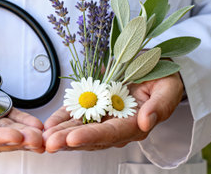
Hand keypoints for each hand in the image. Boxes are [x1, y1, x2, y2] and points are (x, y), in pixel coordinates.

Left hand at [42, 73, 183, 151]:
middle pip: (90, 136)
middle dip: (67, 140)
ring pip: (78, 128)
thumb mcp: (168, 88)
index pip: (110, 134)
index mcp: (135, 124)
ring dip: (60, 134)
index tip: (73, 139)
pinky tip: (47, 125)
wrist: (155, 68)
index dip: (91, 137)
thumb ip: (160, 106)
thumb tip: (147, 122)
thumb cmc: (164, 78)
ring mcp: (103, 117)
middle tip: (49, 143)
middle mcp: (116, 125)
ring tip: (42, 138)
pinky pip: (74, 115)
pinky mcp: (93, 106)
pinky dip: (60, 120)